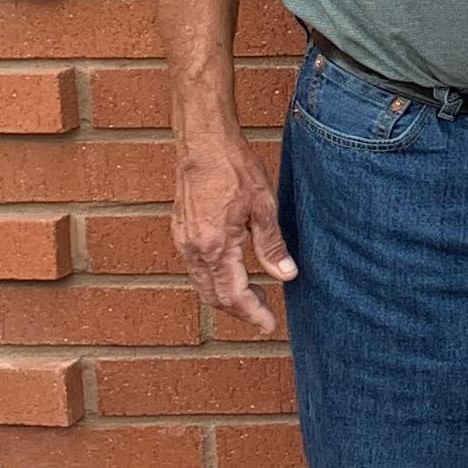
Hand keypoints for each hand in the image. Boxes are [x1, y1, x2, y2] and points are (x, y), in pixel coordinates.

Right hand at [172, 124, 297, 337]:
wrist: (203, 141)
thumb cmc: (235, 168)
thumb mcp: (263, 207)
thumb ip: (271, 246)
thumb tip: (286, 276)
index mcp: (214, 246)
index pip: (233, 295)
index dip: (252, 314)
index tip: (269, 326)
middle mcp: (193, 249)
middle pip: (213, 296)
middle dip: (239, 310)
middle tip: (266, 314)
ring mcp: (183, 240)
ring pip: (202, 284)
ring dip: (226, 295)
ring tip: (255, 295)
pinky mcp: (181, 230)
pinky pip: (196, 267)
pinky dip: (215, 279)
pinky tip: (234, 271)